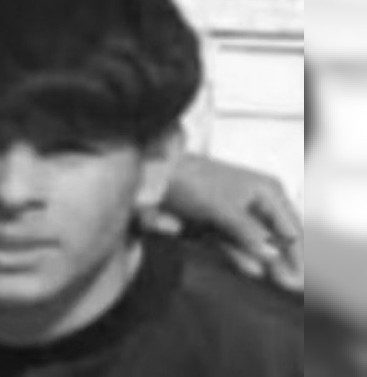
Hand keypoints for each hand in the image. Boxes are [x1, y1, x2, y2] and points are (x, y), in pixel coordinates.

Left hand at [161, 155, 303, 291]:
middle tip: (293, 288)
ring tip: (281, 284)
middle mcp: (258, 201)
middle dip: (286, 261)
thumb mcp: (224, 207)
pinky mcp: (220, 223)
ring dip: (267, 261)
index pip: (291, 229)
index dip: (298, 254)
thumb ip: (248, 232)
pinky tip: (253, 270)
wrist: (159, 173)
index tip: (302, 280)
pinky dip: (244, 255)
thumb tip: (274, 255)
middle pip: (277, 237)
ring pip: (258, 243)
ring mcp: (238, 213)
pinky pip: (236, 243)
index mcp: (267, 191)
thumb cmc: (194, 182)